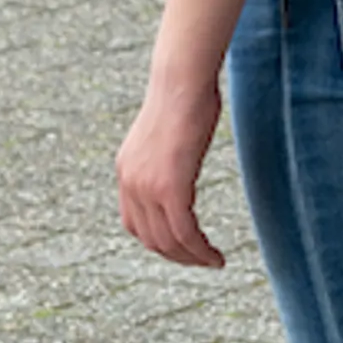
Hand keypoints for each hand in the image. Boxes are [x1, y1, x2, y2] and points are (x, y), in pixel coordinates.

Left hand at [116, 82, 226, 267]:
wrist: (181, 81)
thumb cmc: (182, 97)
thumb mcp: (163, 135)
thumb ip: (161, 159)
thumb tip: (176, 165)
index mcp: (125, 171)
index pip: (134, 225)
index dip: (158, 242)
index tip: (182, 247)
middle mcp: (130, 183)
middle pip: (151, 239)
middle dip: (178, 256)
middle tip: (203, 261)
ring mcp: (147, 187)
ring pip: (169, 242)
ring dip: (192, 258)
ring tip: (213, 262)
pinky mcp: (170, 188)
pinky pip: (185, 233)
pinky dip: (200, 251)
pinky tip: (216, 256)